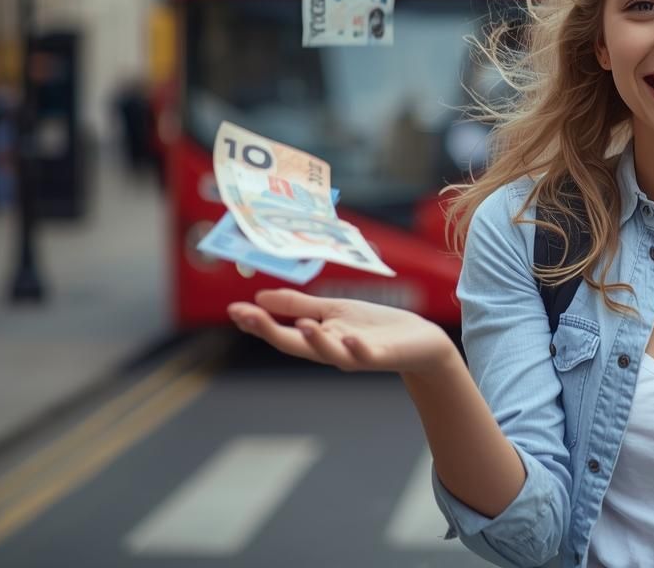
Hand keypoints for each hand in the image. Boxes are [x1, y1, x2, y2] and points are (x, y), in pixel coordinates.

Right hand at [228, 289, 457, 376]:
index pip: (281, 332)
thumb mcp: (333, 310)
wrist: (419, 340)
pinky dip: (355, 348)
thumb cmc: (375, 326)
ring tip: (302, 324)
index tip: (234, 310)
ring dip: (315, 341)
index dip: (257, 323)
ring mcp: (355, 355)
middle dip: (270, 331)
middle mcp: (331, 350)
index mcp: (318, 337)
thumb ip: (299, 305)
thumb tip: (259, 298)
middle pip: (295, 344)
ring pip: (329, 353)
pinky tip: (347, 337)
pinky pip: (365, 355)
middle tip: (247, 316)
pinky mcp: (381, 356)